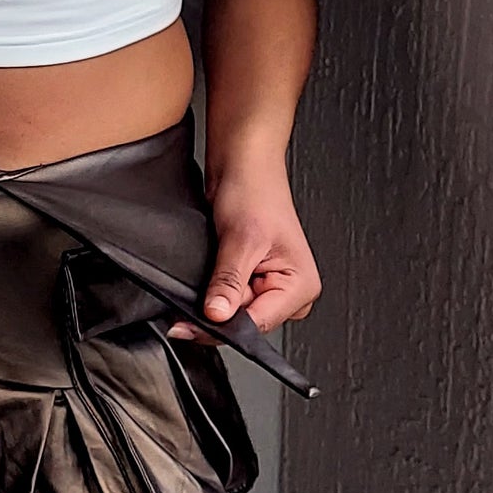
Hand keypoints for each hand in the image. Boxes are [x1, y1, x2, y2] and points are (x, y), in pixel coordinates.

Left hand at [173, 170, 320, 336]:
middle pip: (244, 323)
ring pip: (232, 313)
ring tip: (213, 267)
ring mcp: (270, 287)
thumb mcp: (240, 240)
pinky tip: (210, 271)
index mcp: (301, 286)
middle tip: (202, 285)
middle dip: (218, 310)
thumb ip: (228, 282)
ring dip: (213, 299)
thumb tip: (217, 315)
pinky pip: (228, 300)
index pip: (258, 325)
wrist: (244, 165)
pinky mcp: (252, 281)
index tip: (190, 324)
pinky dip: (213, 291)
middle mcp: (290, 291)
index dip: (223, 327)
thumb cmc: (255, 190)